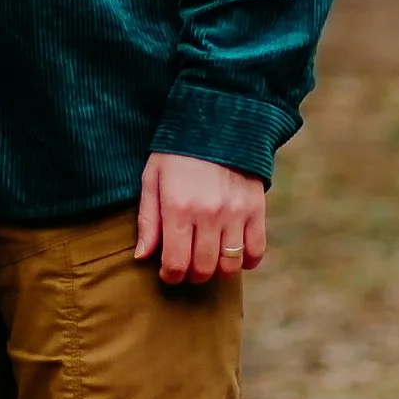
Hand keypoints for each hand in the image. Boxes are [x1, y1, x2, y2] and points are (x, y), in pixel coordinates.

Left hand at [135, 153, 267, 287]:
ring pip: (230, 265)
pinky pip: (256, 251)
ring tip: (208, 260)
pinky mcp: (256, 209)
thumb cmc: (177, 153)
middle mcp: (208, 214)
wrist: (217, 122)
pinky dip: (245, 261)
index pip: (176, 262)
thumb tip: (142, 256)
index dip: (170, 276)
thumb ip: (148, 220)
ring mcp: (235, 213)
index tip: (168, 273)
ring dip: (217, 271)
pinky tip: (233, 253)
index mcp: (178, 207)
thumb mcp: (152, 179)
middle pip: (203, 268)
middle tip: (187, 268)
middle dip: (192, 276)